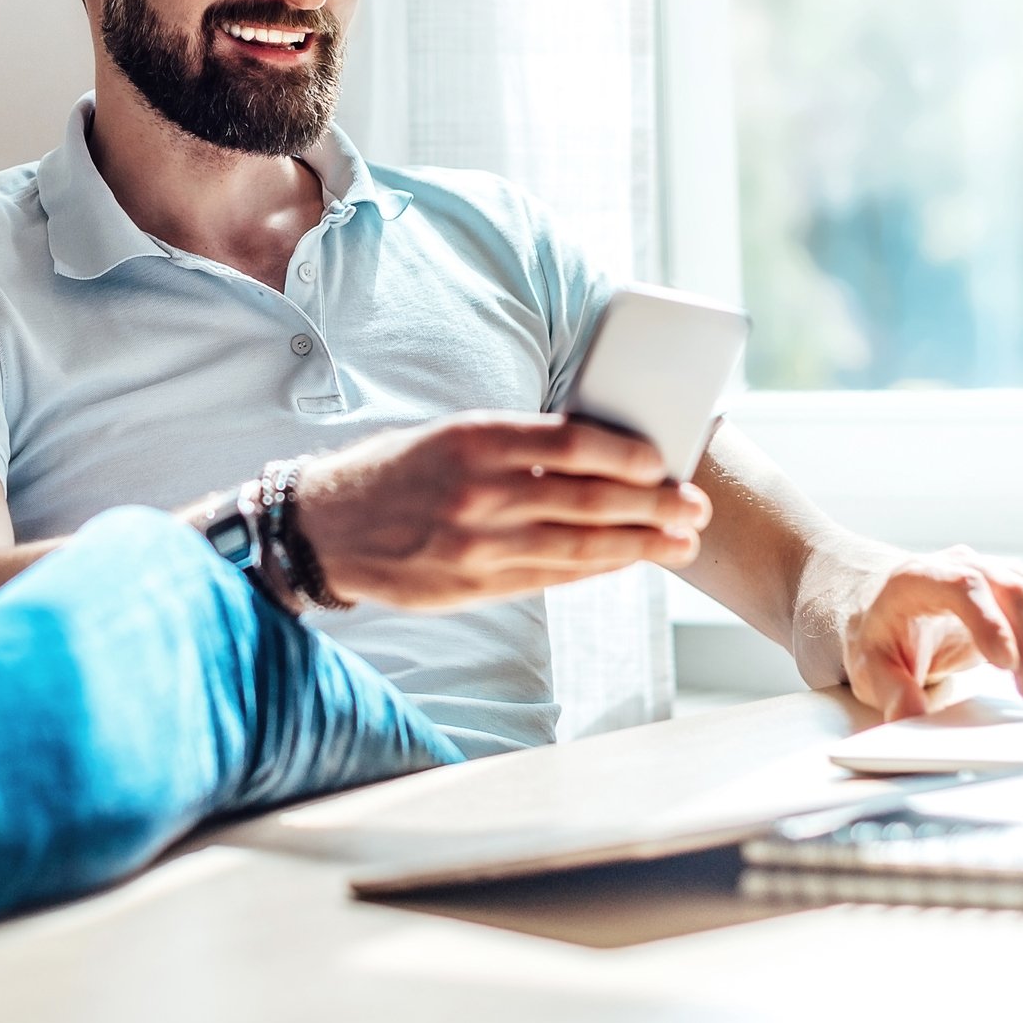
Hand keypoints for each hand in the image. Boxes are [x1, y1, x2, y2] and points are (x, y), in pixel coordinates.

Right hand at [296, 412, 710, 608]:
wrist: (326, 529)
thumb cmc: (398, 471)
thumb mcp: (450, 436)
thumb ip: (517, 444)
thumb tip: (598, 450)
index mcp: (472, 440)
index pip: (569, 442)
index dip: (626, 453)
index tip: (664, 459)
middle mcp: (477, 493)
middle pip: (586, 500)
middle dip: (653, 505)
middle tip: (695, 506)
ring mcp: (477, 546)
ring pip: (579, 547)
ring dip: (640, 546)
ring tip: (683, 543)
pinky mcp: (475, 586)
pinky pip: (553, 578)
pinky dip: (598, 569)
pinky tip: (630, 561)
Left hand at [839, 546, 1022, 720]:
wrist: (885, 603)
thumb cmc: (879, 633)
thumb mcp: (869, 665)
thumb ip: (890, 690)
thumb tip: (909, 720)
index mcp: (920, 577)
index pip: (964, 586)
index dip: (990, 621)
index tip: (1005, 664)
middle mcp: (964, 564)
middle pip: (1013, 588)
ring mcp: (996, 570)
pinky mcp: (1020, 586)